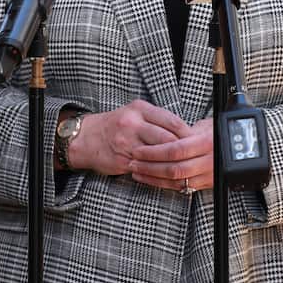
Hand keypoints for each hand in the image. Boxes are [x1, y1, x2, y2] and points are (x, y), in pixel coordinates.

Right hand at [69, 100, 190, 175]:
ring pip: (157, 154)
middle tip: (194, 155)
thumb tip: (185, 130)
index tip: (196, 139)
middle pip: (167, 138)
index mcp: (139, 109)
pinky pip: (145, 168)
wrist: (85, 138)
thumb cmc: (115, 124)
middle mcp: (132, 124)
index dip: (187, 132)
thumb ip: (156, 118)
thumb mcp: (134, 112)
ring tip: (183, 165)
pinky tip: (167, 173)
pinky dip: (158, 171)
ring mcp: (126, 143)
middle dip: (182, 148)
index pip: (171, 120)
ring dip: (172, 162)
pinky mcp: (121, 160)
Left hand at [128, 117, 213, 192]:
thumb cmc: (221, 132)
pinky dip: (161, 184)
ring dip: (152, 176)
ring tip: (136, 170)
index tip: (138, 150)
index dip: (154, 152)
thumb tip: (164, 130)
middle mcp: (208, 160)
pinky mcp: (206, 184)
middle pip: (173, 167)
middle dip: (149, 166)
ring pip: (175, 180)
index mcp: (207, 142)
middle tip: (132, 161)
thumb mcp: (207, 125)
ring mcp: (207, 174)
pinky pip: (180, 187)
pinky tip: (149, 179)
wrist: (245, 149)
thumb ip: (187, 130)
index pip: (175, 149)